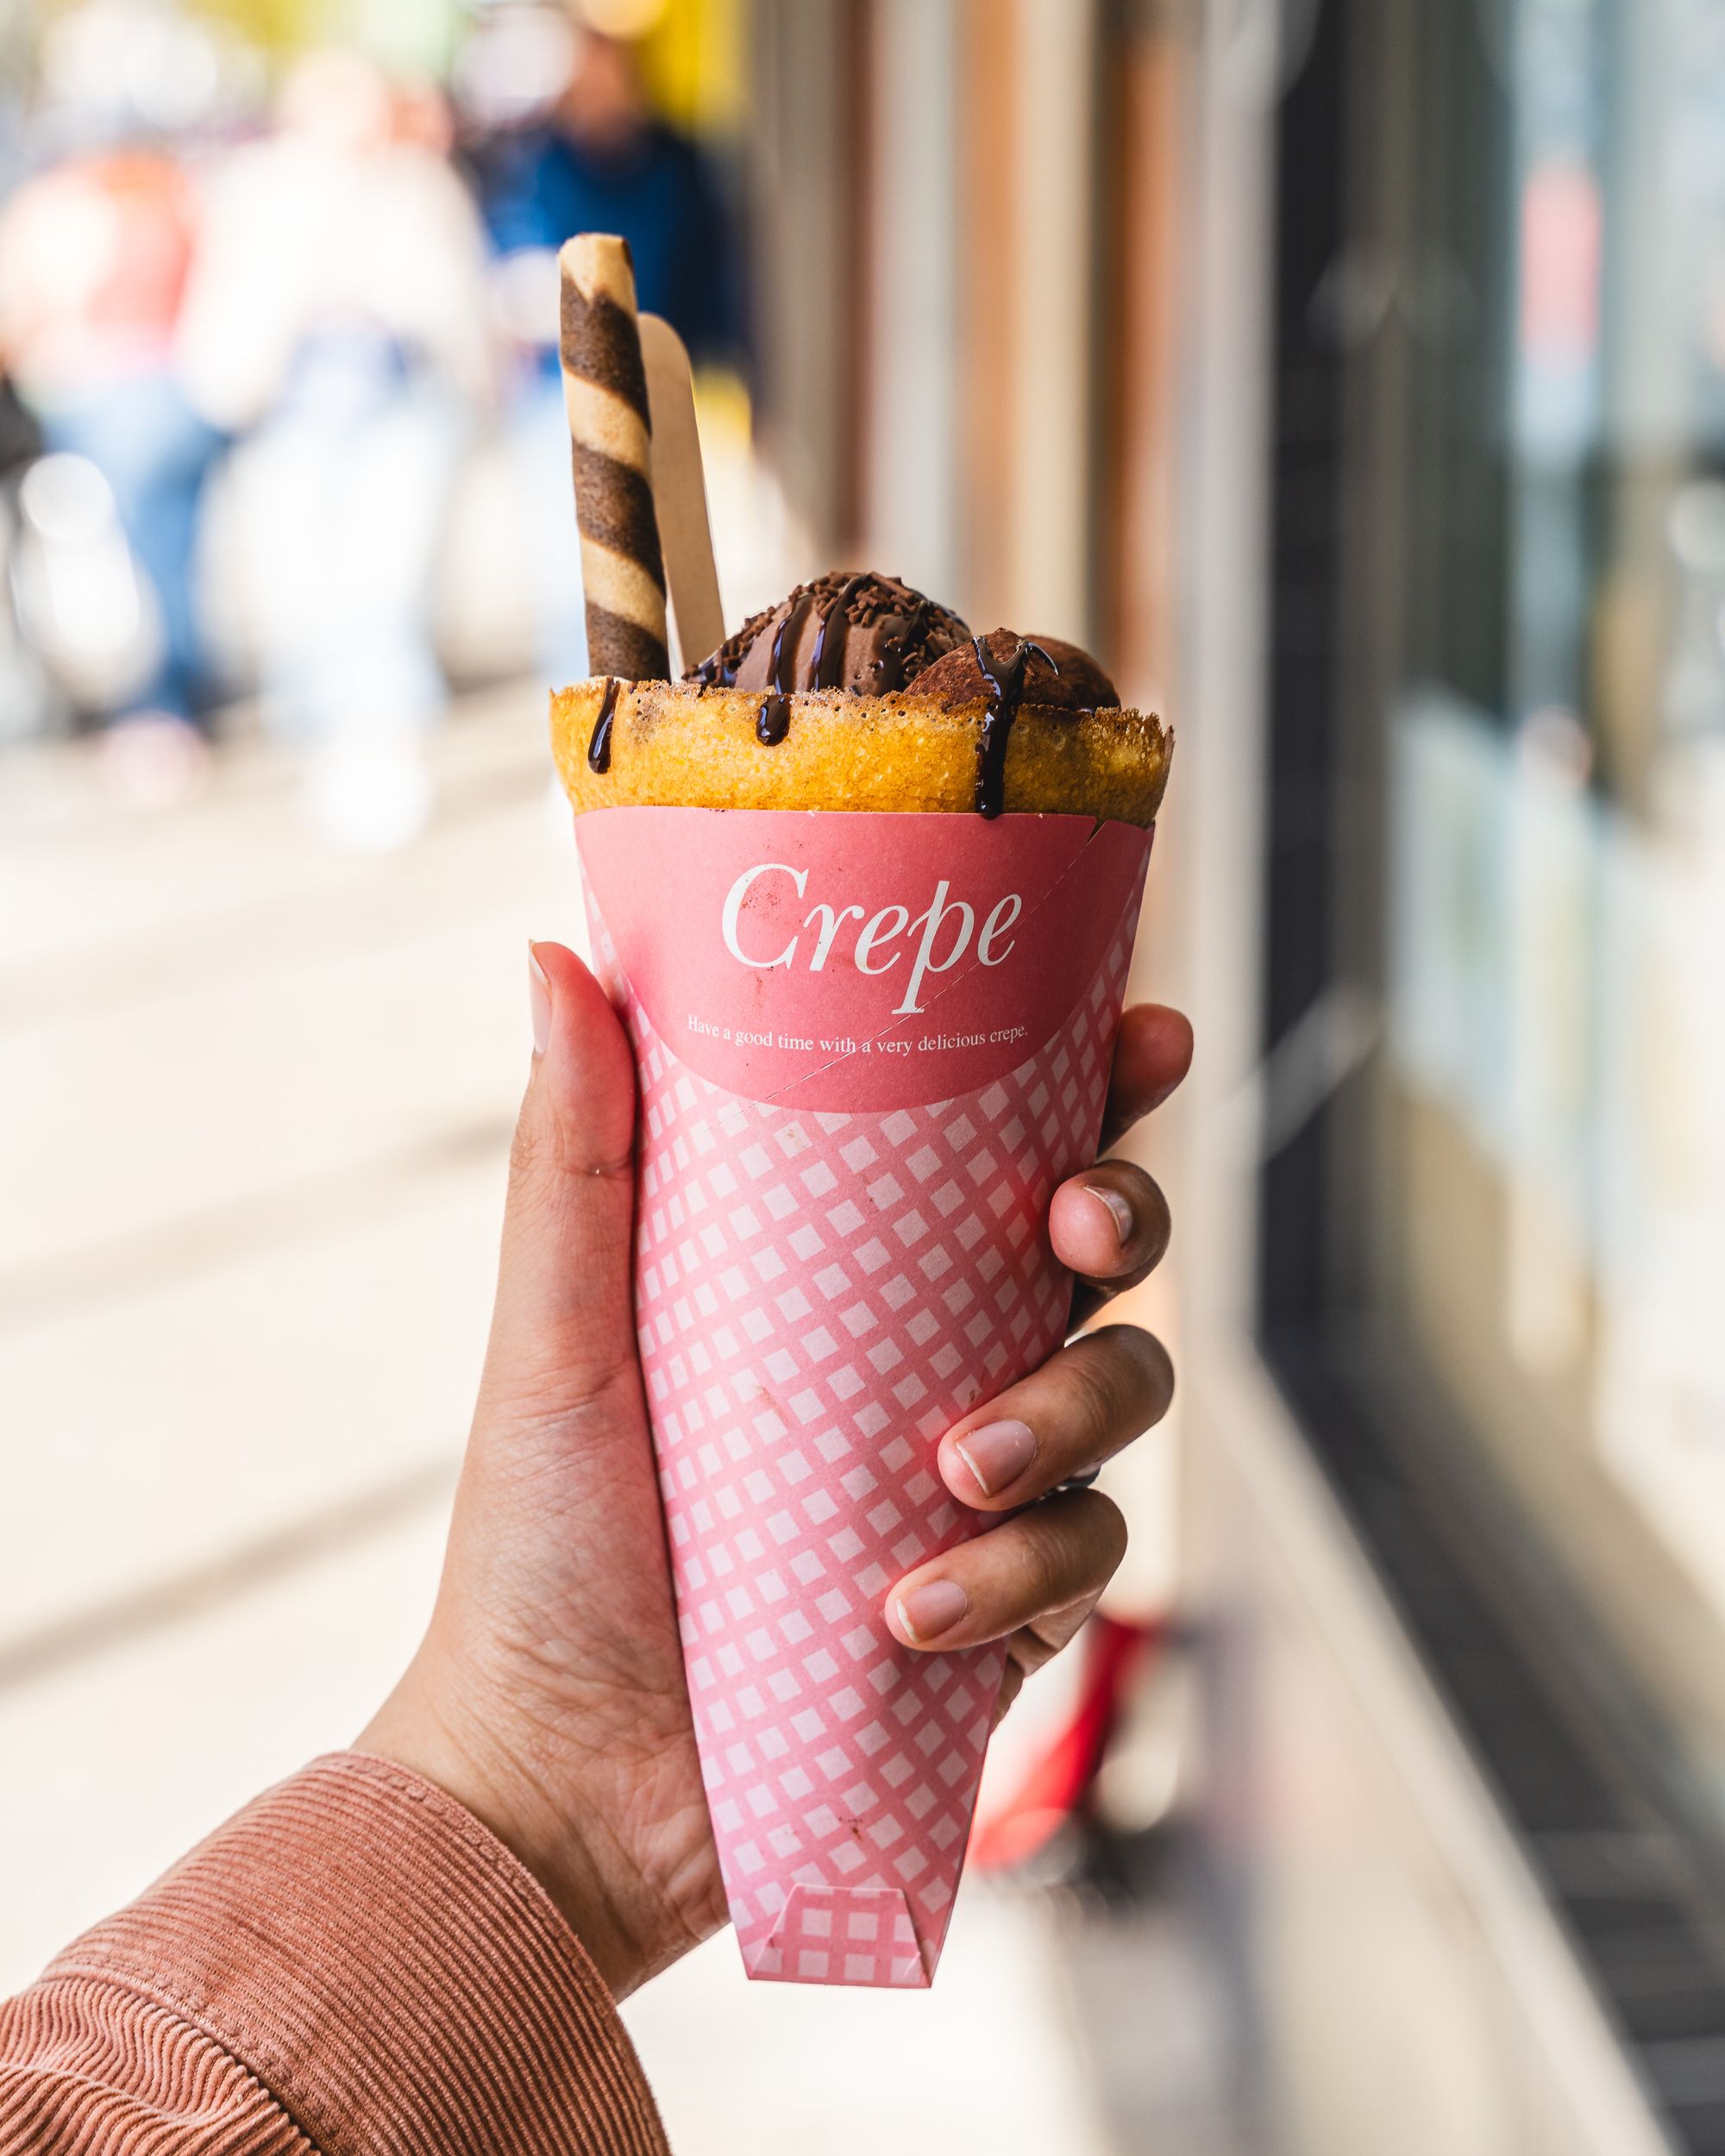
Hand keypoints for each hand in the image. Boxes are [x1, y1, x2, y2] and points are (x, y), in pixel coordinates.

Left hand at [360, 944, 1190, 1999]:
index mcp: (852, 1271)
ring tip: (955, 1475)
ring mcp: (980, 1484)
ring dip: (1065, 1418)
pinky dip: (1018, 1577)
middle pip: (1105, 1256)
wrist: (558, 1777)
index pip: (999, 1144)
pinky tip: (915, 1612)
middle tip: (1073, 1236)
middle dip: (1126, 1223)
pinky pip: (1084, 1561)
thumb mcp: (558, 1332)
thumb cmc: (544, 1540)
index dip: (1096, 1078)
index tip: (1139, 1032)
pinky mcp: (1004, 1605)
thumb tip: (553, 955)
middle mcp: (935, 1359)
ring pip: (1122, 1398)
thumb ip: (572, 1153)